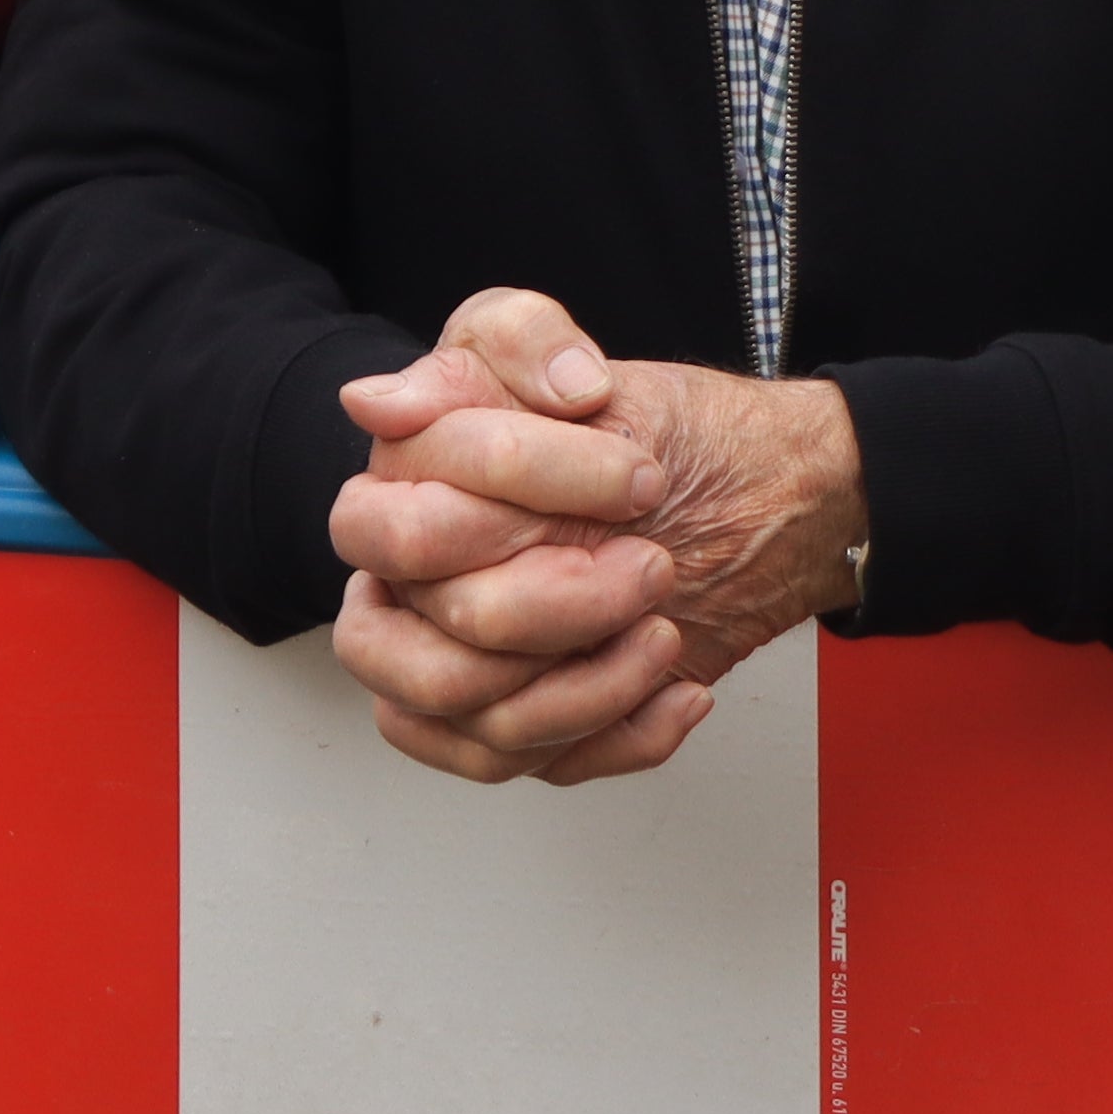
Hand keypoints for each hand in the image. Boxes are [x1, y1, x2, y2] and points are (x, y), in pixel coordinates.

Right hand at [324, 287, 863, 785]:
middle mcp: (406, 600)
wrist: (731, 502)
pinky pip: (547, 768)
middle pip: (432, 657)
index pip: (403, 531)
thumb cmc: (627, 429)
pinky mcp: (519, 728)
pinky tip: (681, 689)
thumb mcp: (558, 348)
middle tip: (650, 563)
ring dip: (596, 689)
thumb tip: (381, 402)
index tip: (633, 474)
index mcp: (388, 504)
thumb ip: (494, 345)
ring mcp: (457, 674)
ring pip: (487, 729)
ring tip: (666, 631)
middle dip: (561, 611)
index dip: (525, 501)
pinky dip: (627, 738)